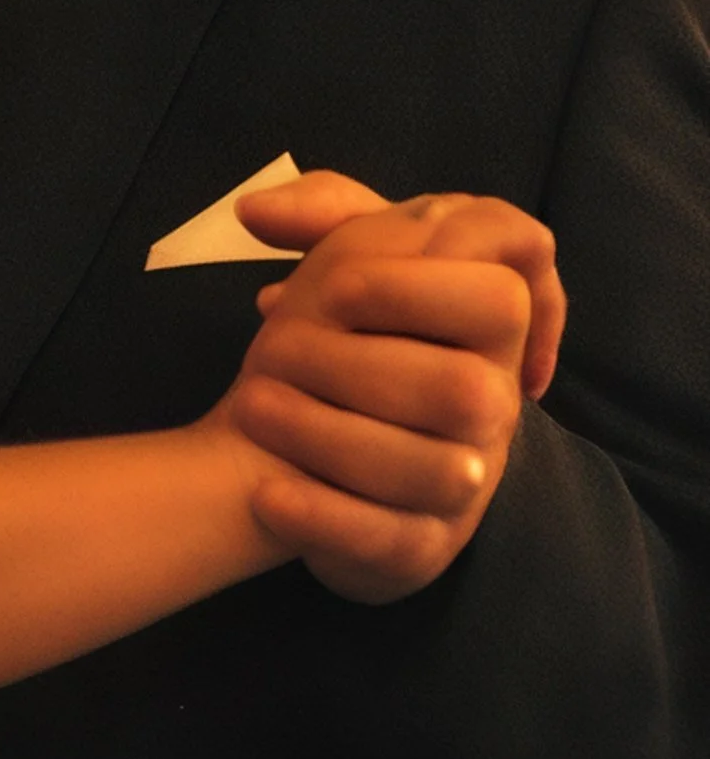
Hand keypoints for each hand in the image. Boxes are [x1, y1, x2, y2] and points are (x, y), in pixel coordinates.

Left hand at [223, 171, 561, 604]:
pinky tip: (264, 493)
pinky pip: (390, 541)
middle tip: (273, 349)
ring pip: (434, 468)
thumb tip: (256, 209)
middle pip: (465, 387)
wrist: (302, 455)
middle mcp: (494, 410)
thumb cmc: (344, 342)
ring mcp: (467, 485)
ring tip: (252, 407)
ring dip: (328, 434)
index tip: (340, 292)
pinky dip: (322, 516)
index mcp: (490, 333)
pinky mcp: (423, 549)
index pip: (505, 298)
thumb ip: (324, 210)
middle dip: (357, 364)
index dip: (419, 289)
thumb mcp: (346, 259)